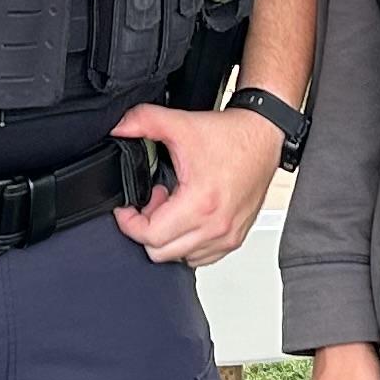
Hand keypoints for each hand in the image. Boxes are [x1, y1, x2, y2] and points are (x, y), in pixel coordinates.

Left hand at [109, 99, 281, 267]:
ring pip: (180, 258)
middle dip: (147, 229)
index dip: (129, 223)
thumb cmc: (230, 136)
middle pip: (161, 253)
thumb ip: (142, 121)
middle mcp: (216, 226)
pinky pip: (201, 258)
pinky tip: (188, 217)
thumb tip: (117, 128)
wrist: (263, 136)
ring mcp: (227, 236)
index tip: (127, 209)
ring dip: (168, 237)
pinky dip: (187, 243)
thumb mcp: (180, 124)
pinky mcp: (235, 238)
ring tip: (172, 208)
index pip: (150, 237)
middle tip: (153, 202)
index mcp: (200, 204)